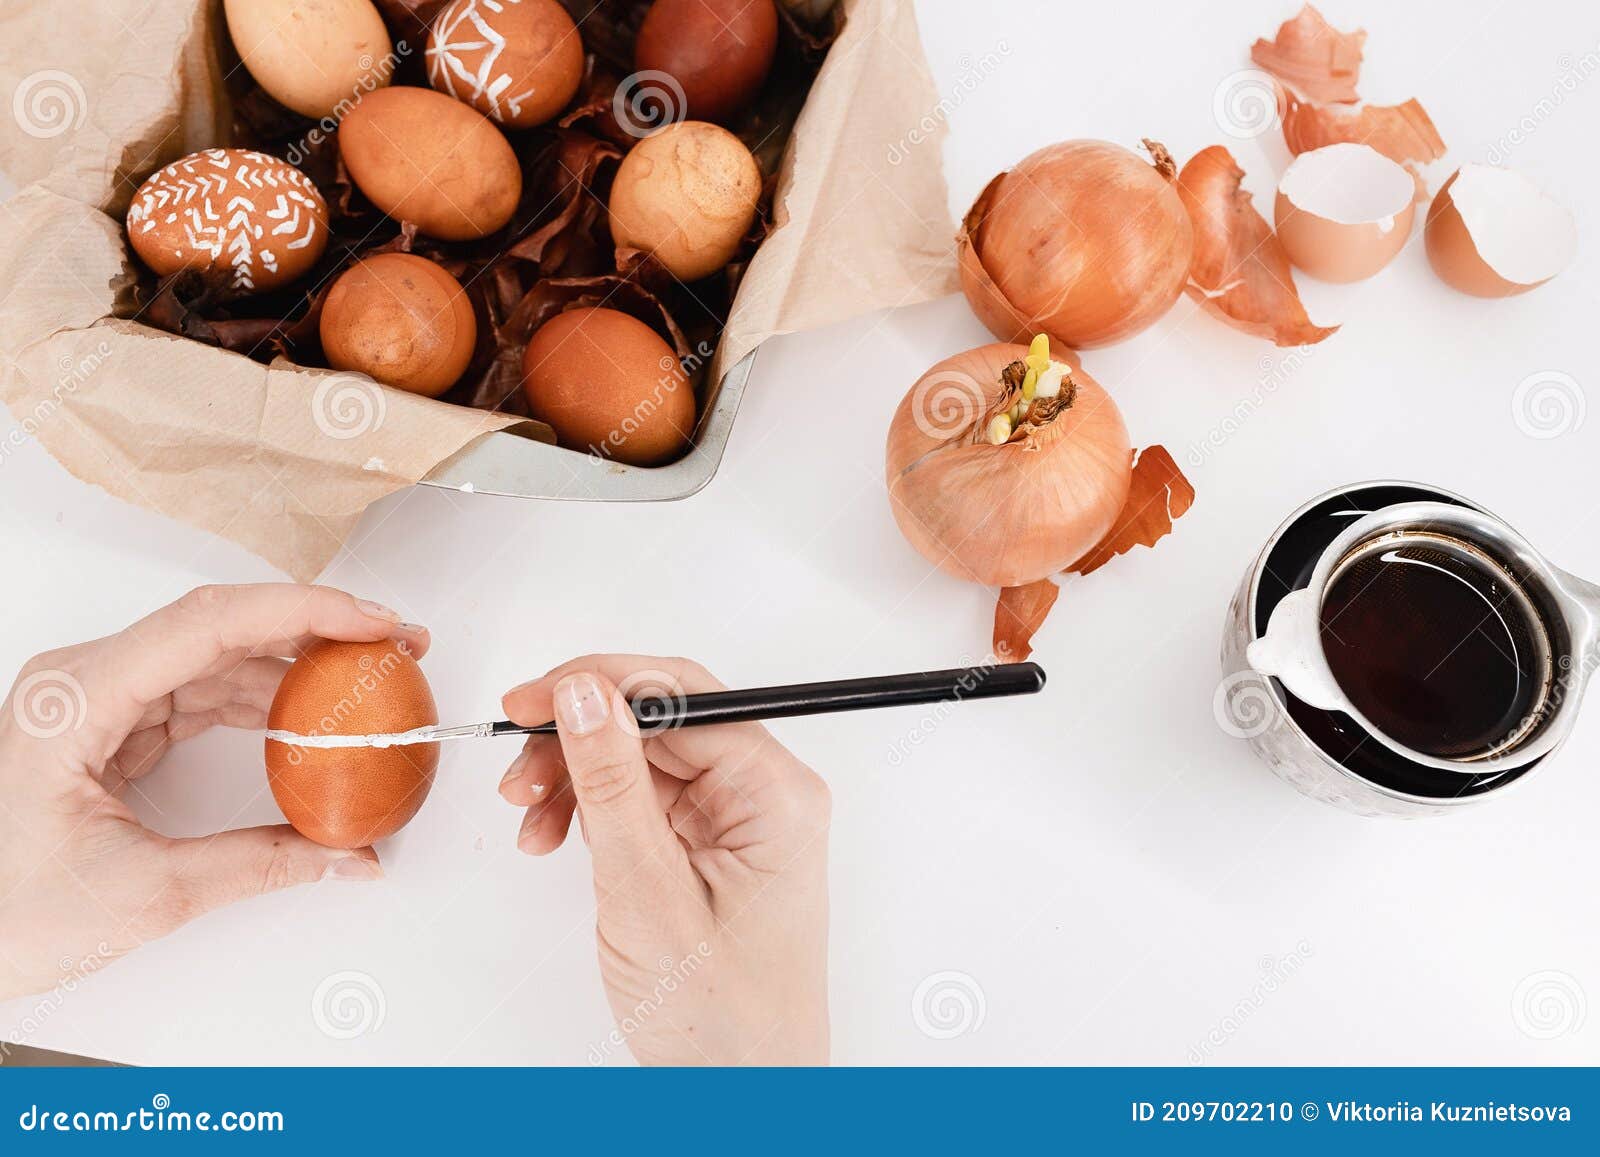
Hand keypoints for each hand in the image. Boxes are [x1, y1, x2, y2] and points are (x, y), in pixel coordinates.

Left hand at [0, 584, 428, 1000]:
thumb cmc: (2, 912)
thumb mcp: (144, 893)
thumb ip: (260, 866)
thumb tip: (347, 856)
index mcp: (74, 699)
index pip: (207, 624)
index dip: (302, 611)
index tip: (372, 623)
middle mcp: (84, 680)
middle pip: (220, 626)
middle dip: (315, 629)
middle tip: (393, 643)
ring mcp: (98, 699)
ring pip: (217, 656)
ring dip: (296, 666)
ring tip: (366, 680)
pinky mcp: (113, 725)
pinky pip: (202, 693)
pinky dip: (264, 701)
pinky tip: (310, 717)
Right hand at [499, 657, 830, 1065]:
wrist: (739, 1098)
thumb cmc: (721, 1017)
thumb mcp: (648, 892)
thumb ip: (613, 784)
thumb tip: (584, 691)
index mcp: (776, 794)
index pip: (685, 694)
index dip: (600, 684)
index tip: (530, 701)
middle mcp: (765, 795)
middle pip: (660, 720)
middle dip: (580, 737)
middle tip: (516, 765)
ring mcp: (736, 820)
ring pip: (642, 757)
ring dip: (577, 775)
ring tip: (528, 818)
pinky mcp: (708, 846)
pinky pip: (642, 799)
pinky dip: (591, 810)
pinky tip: (554, 837)